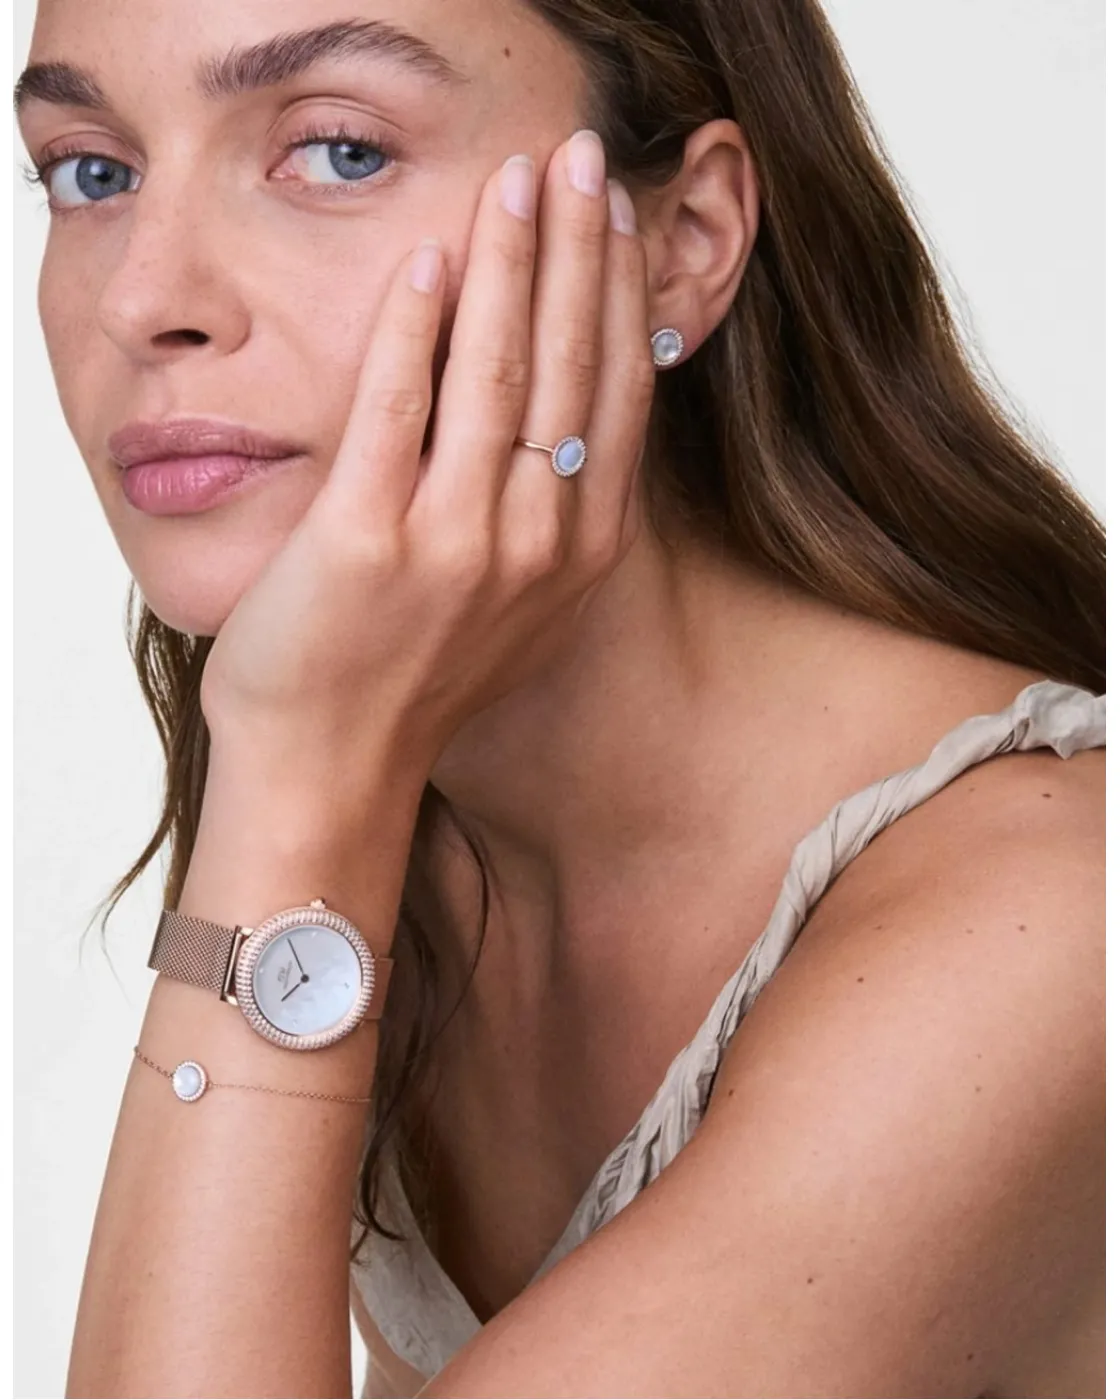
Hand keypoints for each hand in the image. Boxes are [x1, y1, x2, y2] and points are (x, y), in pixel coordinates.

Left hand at [200, 131, 654, 783]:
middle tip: (573, 154)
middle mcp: (536, 543)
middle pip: (569, 365)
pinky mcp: (368, 539)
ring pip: (497, 371)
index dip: (617, 292)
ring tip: (513, 180)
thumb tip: (570, 415)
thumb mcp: (523, 605)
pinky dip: (413, 324)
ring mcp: (455, 542)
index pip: (615, 393)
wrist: (334, 762)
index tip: (613, 214)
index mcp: (581, 553)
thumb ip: (556, 514)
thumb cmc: (418, 677)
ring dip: (509, 260)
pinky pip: (396, 406)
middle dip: (575, 246)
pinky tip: (426, 257)